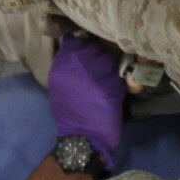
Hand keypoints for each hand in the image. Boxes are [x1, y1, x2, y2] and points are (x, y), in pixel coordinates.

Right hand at [47, 35, 125, 164]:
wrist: (80, 138)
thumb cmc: (71, 111)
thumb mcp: (60, 84)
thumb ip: (68, 63)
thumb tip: (79, 42)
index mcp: (61, 66)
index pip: (76, 41)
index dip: (86, 48)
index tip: (89, 56)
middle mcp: (75, 68)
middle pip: (96, 49)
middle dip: (101, 59)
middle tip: (101, 72)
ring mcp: (92, 77)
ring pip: (110, 62)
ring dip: (111, 72)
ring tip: (106, 84)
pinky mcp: (108, 89)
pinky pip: (119, 78)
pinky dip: (119, 86)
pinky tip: (112, 96)